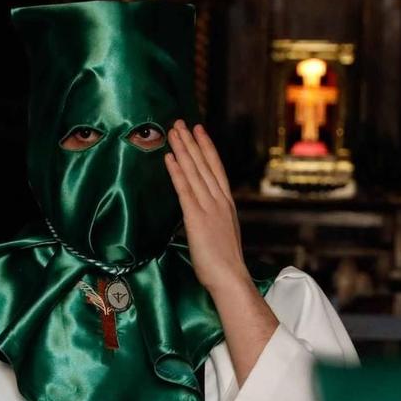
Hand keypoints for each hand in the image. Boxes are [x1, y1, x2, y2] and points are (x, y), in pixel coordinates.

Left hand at [165, 121, 253, 297]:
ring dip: (183, 150)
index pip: (216, 169)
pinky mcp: (197, 217)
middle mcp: (220, 201)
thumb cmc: (224, 264)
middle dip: (192, 142)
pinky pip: (185, 189)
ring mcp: (209, 208)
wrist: (230, 277)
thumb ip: (212, 220)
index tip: (199, 131)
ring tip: (173, 132)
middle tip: (181, 122)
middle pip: (205, 165)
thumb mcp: (220, 234)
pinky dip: (177, 171)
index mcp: (227, 204)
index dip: (207, 148)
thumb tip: (200, 215)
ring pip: (195, 172)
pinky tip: (170, 157)